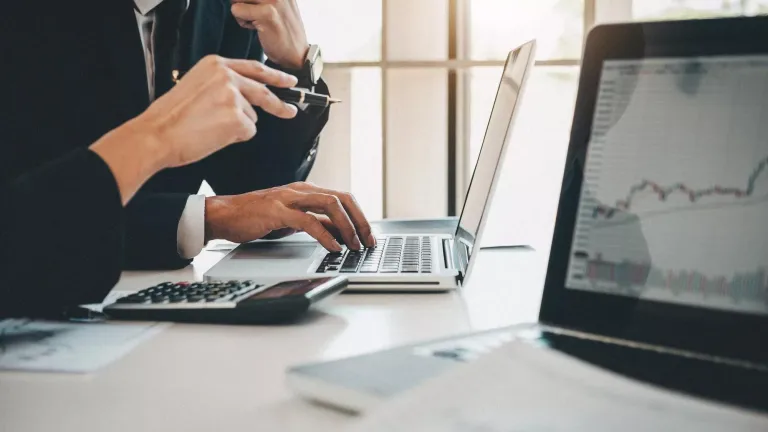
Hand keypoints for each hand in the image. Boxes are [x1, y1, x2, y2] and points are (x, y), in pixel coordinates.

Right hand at [136, 55, 298, 167]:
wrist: (157, 134)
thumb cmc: (171, 117)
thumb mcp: (195, 85)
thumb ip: (221, 85)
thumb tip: (244, 97)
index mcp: (215, 65)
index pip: (253, 68)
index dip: (274, 75)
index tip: (288, 80)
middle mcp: (227, 76)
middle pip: (263, 91)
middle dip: (279, 104)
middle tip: (290, 111)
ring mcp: (234, 96)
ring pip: (252, 116)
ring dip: (238, 126)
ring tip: (211, 128)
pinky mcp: (238, 118)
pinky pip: (248, 131)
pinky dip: (235, 137)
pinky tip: (215, 135)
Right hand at [204, 182, 375, 251]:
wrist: (223, 215)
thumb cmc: (255, 217)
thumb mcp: (292, 220)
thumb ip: (316, 223)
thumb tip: (340, 233)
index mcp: (306, 191)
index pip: (343, 198)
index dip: (359, 217)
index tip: (368, 236)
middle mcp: (301, 191)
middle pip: (342, 199)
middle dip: (359, 221)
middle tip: (367, 241)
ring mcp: (289, 198)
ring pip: (330, 205)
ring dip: (347, 227)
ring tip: (353, 246)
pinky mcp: (277, 211)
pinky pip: (308, 221)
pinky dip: (325, 235)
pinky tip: (332, 247)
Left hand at [230, 0, 308, 68]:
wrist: (297, 53)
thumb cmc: (283, 29)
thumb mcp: (277, 3)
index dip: (247, 1)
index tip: (256, 8)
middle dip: (242, 3)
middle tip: (255, 15)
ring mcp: (274, 0)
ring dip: (241, 11)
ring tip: (256, 20)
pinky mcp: (267, 13)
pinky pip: (236, 10)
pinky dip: (242, 21)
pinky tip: (257, 28)